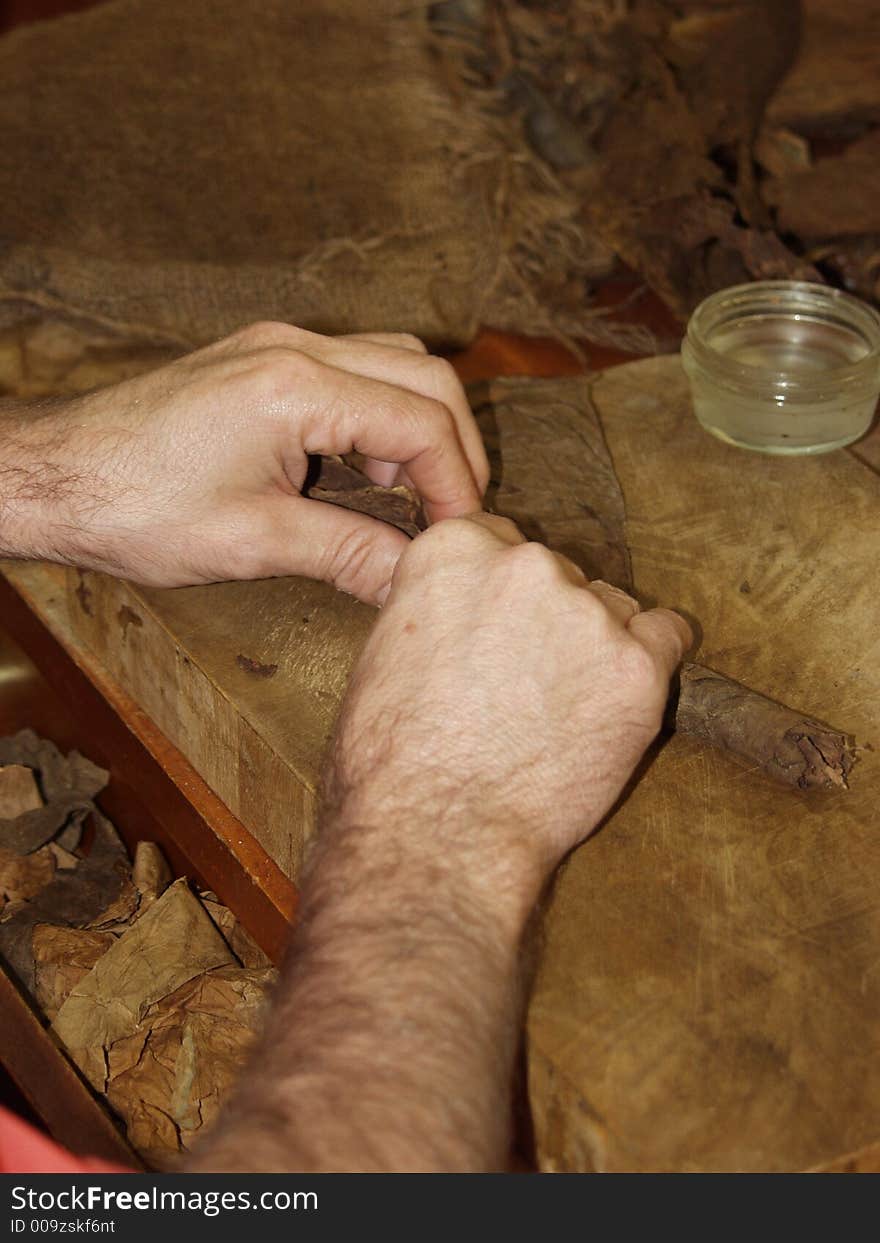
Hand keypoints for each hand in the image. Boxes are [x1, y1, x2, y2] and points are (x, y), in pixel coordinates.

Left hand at [1, 323, 486, 603]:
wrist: (54, 477)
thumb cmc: (135, 508)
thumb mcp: (255, 542)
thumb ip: (351, 554)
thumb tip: (418, 580)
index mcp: (296, 386)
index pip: (423, 419)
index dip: (457, 483)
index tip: (460, 537)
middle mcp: (294, 348)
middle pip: (425, 374)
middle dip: (453, 447)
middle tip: (452, 515)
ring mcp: (275, 346)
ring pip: (392, 362)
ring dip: (416, 426)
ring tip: (405, 498)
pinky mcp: (259, 361)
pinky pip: (349, 371)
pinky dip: (375, 417)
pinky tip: (360, 474)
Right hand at [327, 513, 691, 910]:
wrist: (438, 834)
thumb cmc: (394, 762)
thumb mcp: (385, 653)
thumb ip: (438, 606)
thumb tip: (464, 605)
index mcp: (455, 551)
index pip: (498, 540)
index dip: (498, 593)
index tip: (497, 630)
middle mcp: (525, 565)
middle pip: (557, 573)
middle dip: (546, 620)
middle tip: (524, 684)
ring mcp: (588, 613)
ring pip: (610, 608)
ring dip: (594, 646)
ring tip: (559, 713)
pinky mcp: (638, 666)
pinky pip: (668, 638)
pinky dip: (648, 666)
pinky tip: (616, 702)